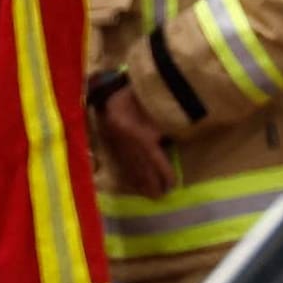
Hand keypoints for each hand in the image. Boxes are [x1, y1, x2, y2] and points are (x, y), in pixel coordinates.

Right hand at [94, 80, 178, 198]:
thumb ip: (163, 129)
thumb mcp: (156, 110)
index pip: (154, 158)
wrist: (111, 85)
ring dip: (138, 181)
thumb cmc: (139, 93)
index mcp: (138, 135)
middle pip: (140, 166)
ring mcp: (116, 142)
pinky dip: (128, 172)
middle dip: (150, 182)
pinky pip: (121, 160)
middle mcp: (126, 142)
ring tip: (148, 194)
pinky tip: (133, 181)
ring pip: (129, 165)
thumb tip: (169, 147)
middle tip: (159, 197)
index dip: (163, 172)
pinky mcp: (111, 141)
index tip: (172, 185)